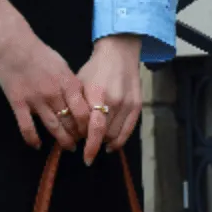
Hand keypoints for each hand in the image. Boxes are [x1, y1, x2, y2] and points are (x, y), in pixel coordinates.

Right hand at [0, 0, 89, 149]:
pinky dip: (32, 139)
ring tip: (67, 148)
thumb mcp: (63, 66)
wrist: (14, 43)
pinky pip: (27, 127)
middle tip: (79, 142)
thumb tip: (79, 101)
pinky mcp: (18, 103)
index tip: (89, 131)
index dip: (88, 126)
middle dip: (77, 136)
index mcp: (68, 84)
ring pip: (53, 128)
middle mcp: (55, 94)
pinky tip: (37, 146)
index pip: (84, 113)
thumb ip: (71, 85)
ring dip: (62, 140)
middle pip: (70, 123)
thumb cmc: (40, 53)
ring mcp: (36, 100)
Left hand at [76, 35, 141, 164]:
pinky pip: (129, 131)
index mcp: (97, 95)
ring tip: (97, 138)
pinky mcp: (137, 106)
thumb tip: (73, 132)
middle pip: (105, 135)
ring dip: (105, 141)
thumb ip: (77, 108)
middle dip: (94, 141)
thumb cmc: (95, 69)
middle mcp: (115, 101)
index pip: (95, 129)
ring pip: (116, 135)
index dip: (91, 147)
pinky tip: (110, 144)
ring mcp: (128, 104)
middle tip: (86, 139)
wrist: (119, 54)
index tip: (86, 158)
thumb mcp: (80, 84)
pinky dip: (119, 141)